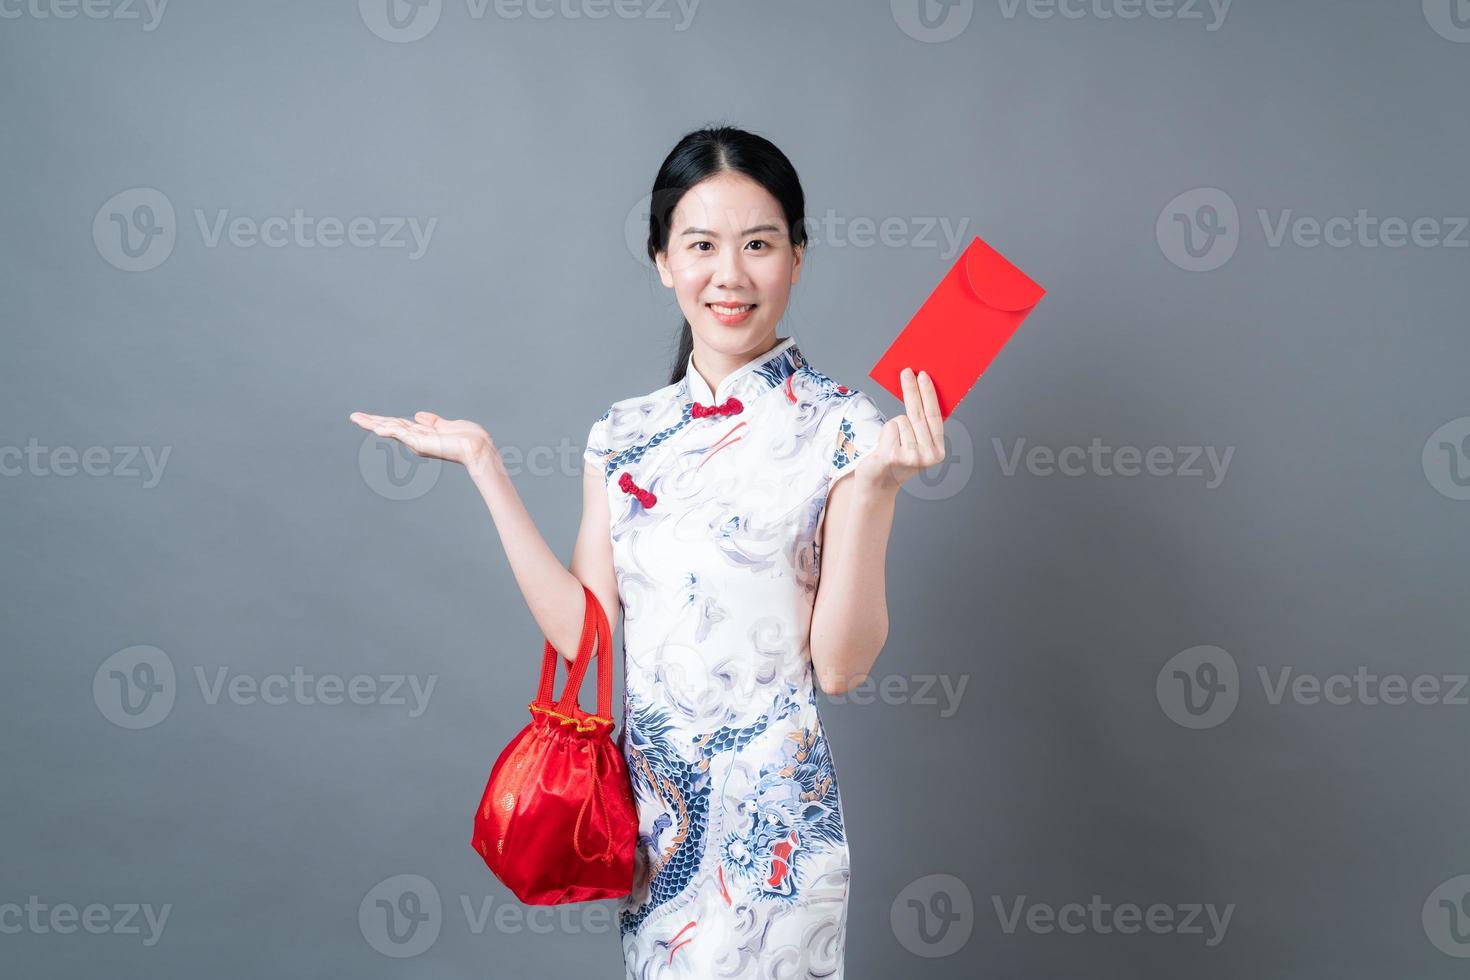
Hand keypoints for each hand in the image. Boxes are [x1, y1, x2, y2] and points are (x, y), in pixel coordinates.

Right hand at [348, 410, 494, 470]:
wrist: (478, 448)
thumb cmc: (469, 438)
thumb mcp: (447, 425)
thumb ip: (432, 422)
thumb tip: (418, 415)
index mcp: (423, 435)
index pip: (399, 425)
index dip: (384, 420)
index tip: (369, 417)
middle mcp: (417, 439)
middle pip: (390, 426)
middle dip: (371, 421)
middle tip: (353, 416)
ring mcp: (417, 441)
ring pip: (390, 428)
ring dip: (373, 423)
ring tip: (356, 418)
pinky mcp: (420, 442)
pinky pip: (400, 433)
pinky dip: (388, 428)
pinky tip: (375, 426)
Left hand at [855, 367, 945, 491]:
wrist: (877, 484)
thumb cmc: (896, 459)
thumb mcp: (915, 444)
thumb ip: (922, 425)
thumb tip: (920, 390)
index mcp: (938, 451)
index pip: (935, 416)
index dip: (929, 394)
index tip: (923, 375)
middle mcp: (929, 456)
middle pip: (918, 414)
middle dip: (912, 390)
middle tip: (907, 372)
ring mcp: (912, 457)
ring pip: (901, 420)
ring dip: (893, 427)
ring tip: (892, 444)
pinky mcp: (894, 456)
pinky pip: (890, 428)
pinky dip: (885, 433)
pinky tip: (885, 448)